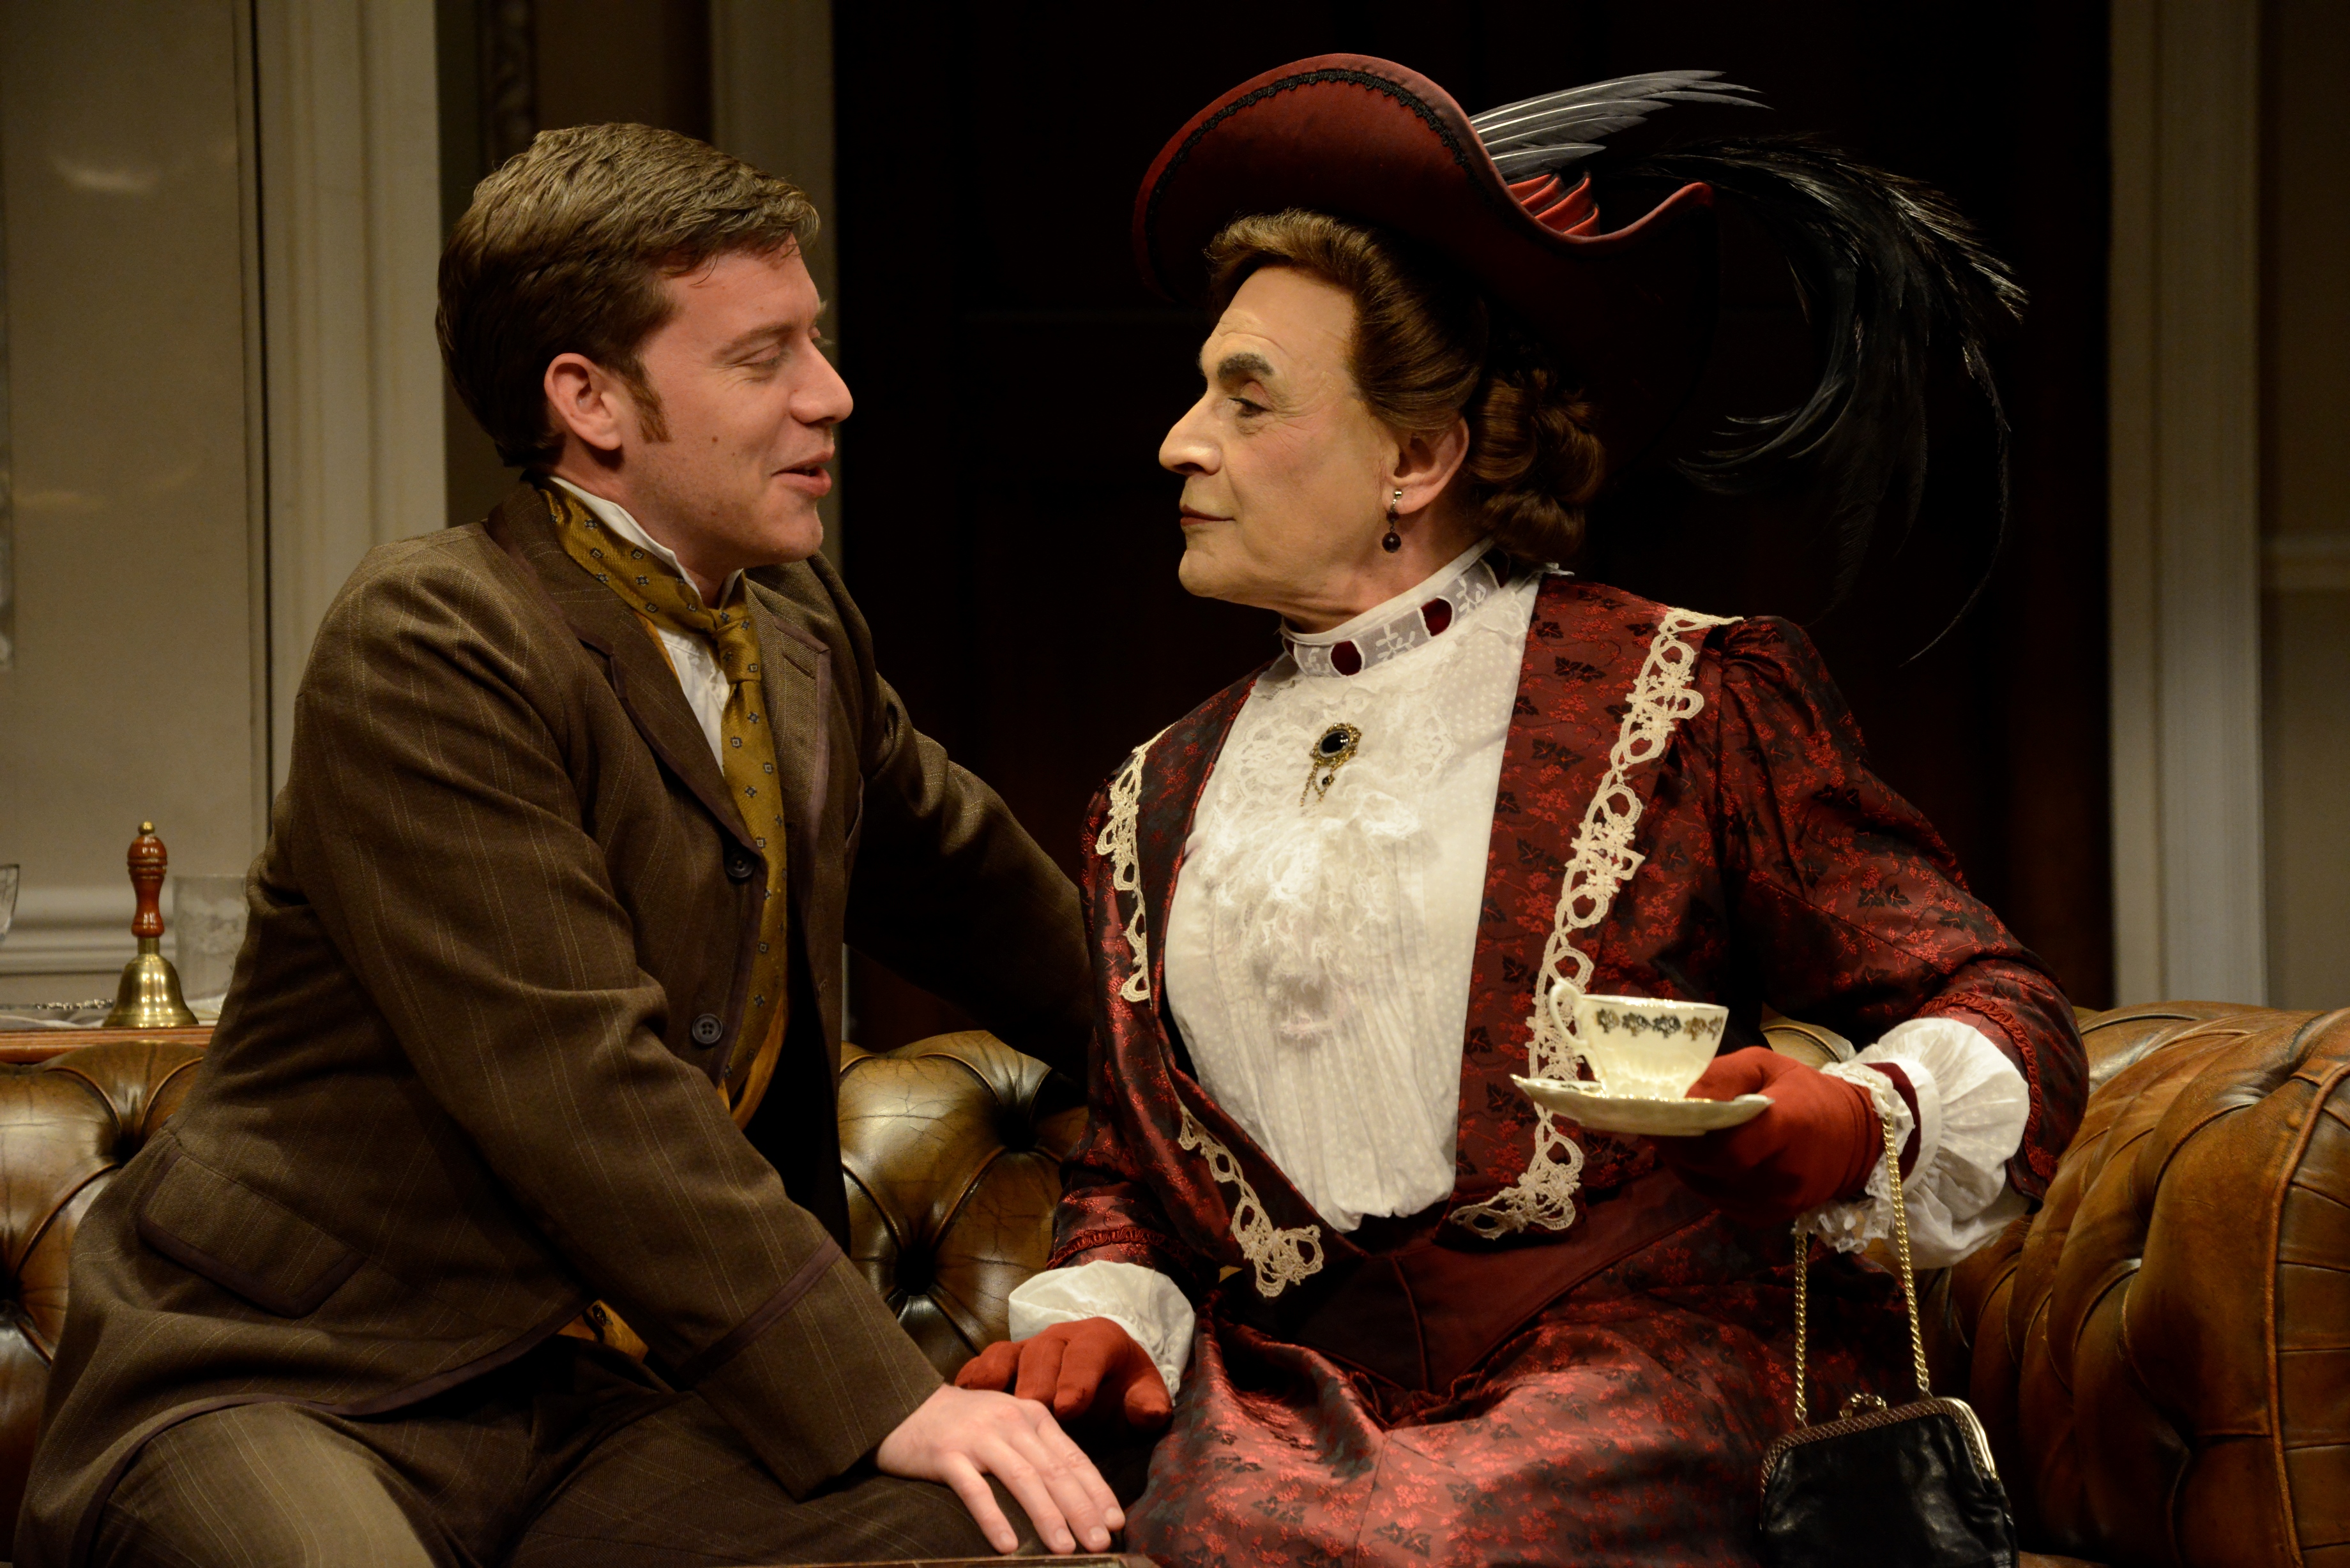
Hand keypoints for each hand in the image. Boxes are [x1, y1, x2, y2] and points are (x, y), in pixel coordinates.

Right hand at [874, 1382, 1122, 1554]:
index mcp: (1033, 1416)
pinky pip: (975, 1489)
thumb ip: (1039, 1451)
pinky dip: (994, 1518)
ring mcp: (979, 1437)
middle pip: (1054, 1471)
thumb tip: (1076, 1497)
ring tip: (1065, 1549)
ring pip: (1023, 1479)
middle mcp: (1011, 1422)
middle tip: (1100, 1542)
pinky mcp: (947, 1454)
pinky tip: (1007, 1545)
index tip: (1116, 1522)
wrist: (906, 1404)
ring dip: (1047, 1516)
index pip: (1074, 1458)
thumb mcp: (1010, 1425)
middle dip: (1081, 1509)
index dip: (1097, 1491)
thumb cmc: (966, 1424)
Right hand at [955, 1317, 1172, 1433]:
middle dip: (1037, 1381)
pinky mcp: (1004, 1365)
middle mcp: (1060, 1339)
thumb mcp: (1142, 1398)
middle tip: (1030, 1409)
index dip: (1077, 1378)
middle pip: (1044, 1352)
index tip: (1069, 1407)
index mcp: (1099, 1340)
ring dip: (998, 1378)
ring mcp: (1029, 1350)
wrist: (1104, 1383)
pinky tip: (960, 1398)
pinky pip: (985, 1365)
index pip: (1089, 1352)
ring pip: (1010, 1355)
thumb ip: (1148, 1404)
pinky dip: (973, 1379)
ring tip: (985, 1401)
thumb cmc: (1122, 1392)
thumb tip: (1150, 1412)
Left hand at [1655, 1048, 1880, 1223]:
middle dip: (1677, 1147)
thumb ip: (1722, 1075)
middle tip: (1658, 1123)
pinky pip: (1718, 1200)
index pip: (1725, 1146)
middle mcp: (1782, 1175)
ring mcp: (1775, 1203)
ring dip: (1684, 1164)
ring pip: (1706, 1188)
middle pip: (1710, 1169)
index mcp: (1787, 1129)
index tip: (1659, 1114)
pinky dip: (1702, 1179)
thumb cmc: (1807, 1093)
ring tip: (1676, 1137)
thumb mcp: (1766, 1065)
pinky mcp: (1766, 1217)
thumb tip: (1678, 1094)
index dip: (1685, 1134)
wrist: (1856, 1139)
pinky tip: (1701, 1158)